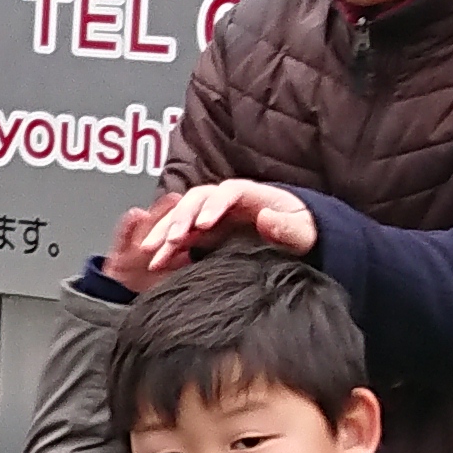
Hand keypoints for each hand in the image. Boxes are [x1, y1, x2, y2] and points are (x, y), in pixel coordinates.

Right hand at [110, 179, 316, 282]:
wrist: (295, 239)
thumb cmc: (301, 232)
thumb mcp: (302, 232)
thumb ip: (287, 227)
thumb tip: (265, 219)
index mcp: (249, 194)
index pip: (227, 191)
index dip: (213, 205)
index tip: (204, 224)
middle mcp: (225, 200)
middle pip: (196, 200)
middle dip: (180, 218)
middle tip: (170, 239)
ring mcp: (212, 214)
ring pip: (182, 216)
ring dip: (164, 231)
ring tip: (150, 250)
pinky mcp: (204, 232)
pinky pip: (180, 235)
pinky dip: (166, 247)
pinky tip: (156, 262)